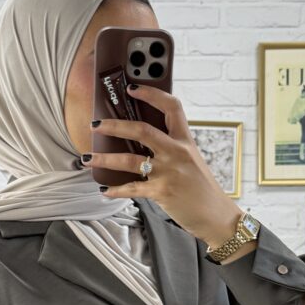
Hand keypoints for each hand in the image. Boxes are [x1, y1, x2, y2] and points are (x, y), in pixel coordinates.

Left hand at [84, 84, 242, 248]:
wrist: (217, 216)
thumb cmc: (202, 189)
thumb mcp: (192, 162)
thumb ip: (172, 150)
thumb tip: (141, 143)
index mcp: (186, 141)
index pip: (172, 107)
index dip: (152, 94)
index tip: (132, 88)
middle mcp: (177, 153)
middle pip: (142, 130)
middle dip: (114, 126)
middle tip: (95, 125)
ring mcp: (169, 172)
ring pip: (130, 160)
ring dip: (105, 159)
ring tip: (87, 158)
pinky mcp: (162, 192)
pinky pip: (132, 189)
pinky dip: (116, 190)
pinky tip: (105, 190)